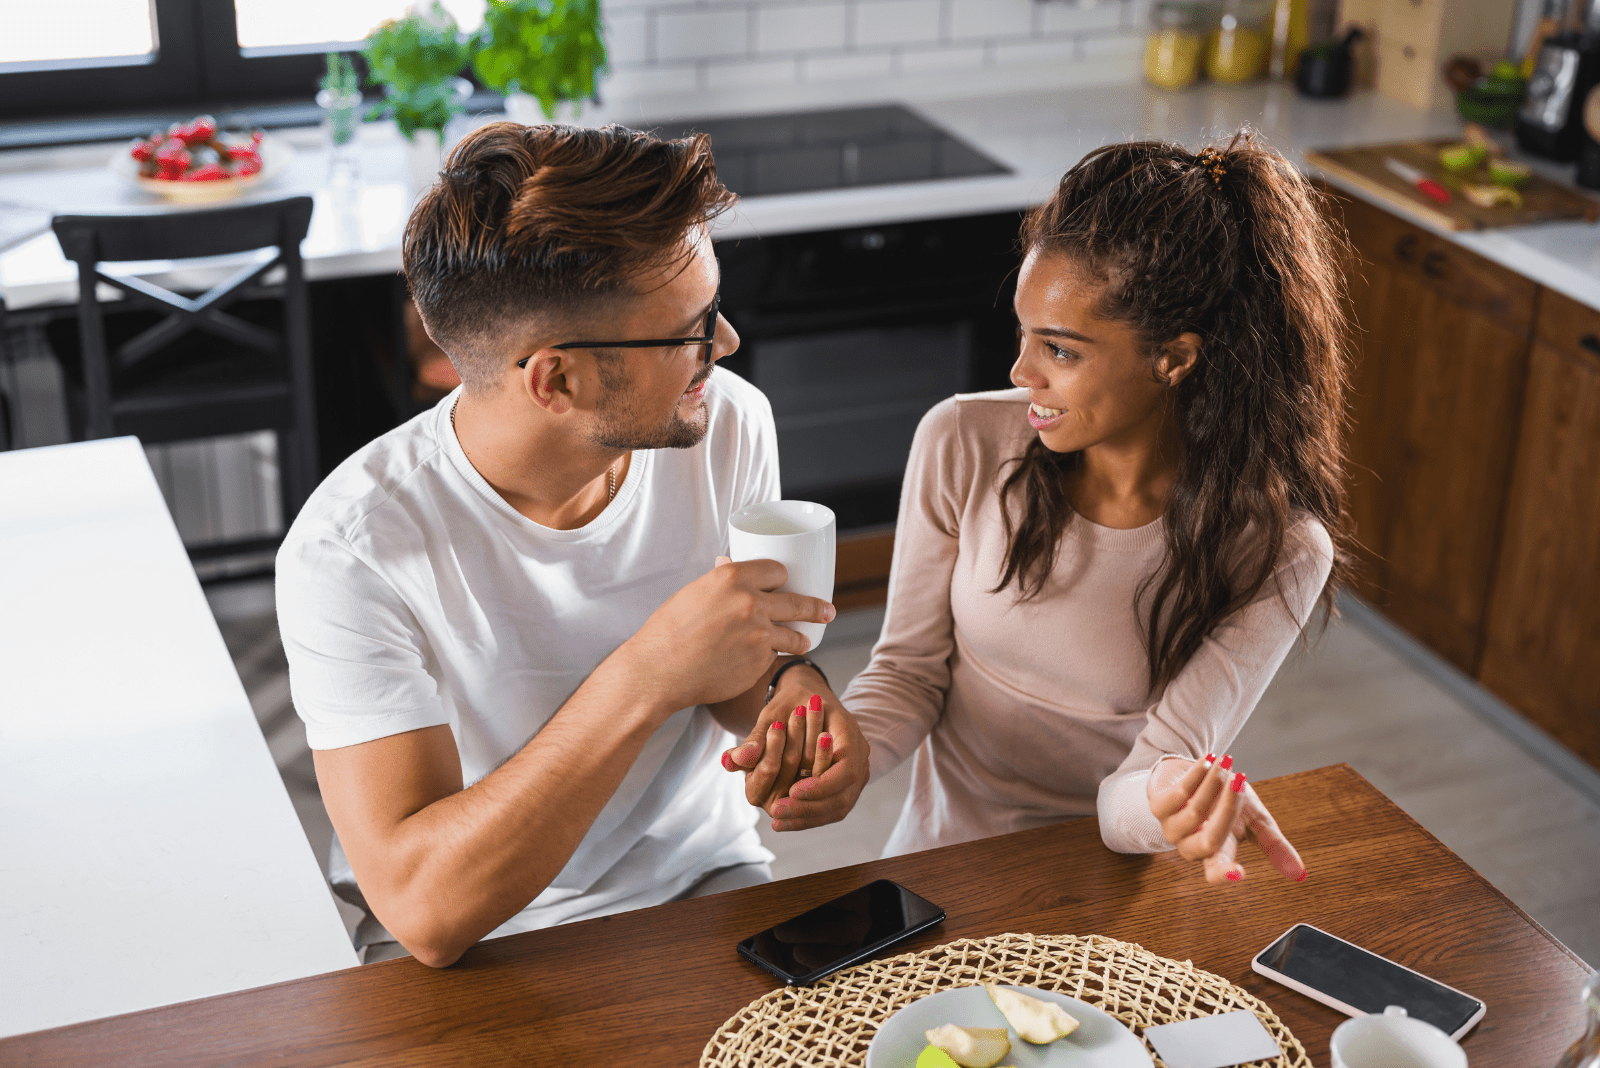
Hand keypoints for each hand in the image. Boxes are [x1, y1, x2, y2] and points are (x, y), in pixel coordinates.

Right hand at [621, 559, 834, 711]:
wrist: (658, 671)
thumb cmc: (668, 631)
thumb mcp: (694, 593)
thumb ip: (720, 581)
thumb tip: (728, 565)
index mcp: (733, 577)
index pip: (778, 571)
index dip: (783, 579)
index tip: (787, 584)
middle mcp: (751, 602)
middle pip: (798, 602)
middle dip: (817, 608)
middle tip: (828, 612)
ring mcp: (759, 635)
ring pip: (795, 636)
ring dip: (801, 639)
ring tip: (805, 641)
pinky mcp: (759, 663)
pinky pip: (774, 657)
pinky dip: (770, 659)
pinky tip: (759, 662)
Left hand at [720, 666, 869, 831]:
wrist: (808, 695)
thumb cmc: (792, 701)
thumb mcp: (773, 712)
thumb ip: (757, 736)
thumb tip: (737, 759)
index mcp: (848, 730)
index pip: (845, 769)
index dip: (820, 785)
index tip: (791, 791)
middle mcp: (858, 753)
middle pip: (843, 793)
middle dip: (810, 807)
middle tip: (777, 812)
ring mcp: (857, 770)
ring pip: (839, 805)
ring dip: (808, 817)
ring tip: (778, 821)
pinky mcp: (846, 783)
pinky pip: (833, 806)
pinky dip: (810, 816)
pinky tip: (784, 822)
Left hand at [1148, 754, 1306, 884]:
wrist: (1195, 771)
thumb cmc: (1227, 799)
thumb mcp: (1255, 820)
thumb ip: (1274, 845)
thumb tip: (1301, 874)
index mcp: (1216, 853)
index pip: (1217, 872)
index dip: (1226, 874)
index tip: (1239, 874)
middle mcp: (1191, 846)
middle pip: (1210, 842)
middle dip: (1228, 809)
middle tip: (1240, 780)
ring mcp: (1172, 828)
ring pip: (1195, 813)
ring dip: (1213, 784)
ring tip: (1226, 762)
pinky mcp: (1158, 807)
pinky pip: (1178, 794)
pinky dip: (1197, 774)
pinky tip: (1208, 761)